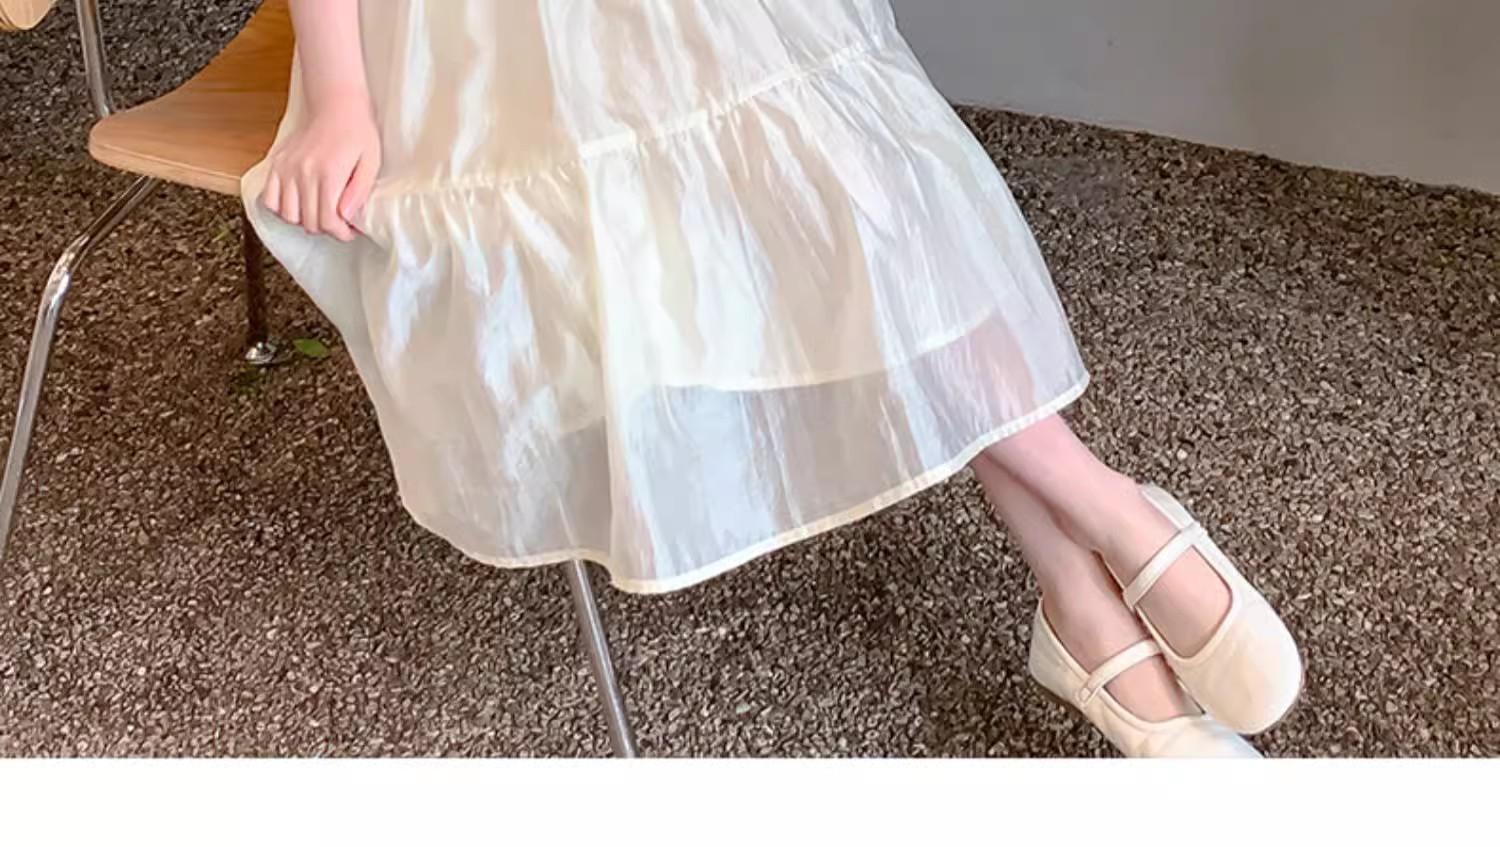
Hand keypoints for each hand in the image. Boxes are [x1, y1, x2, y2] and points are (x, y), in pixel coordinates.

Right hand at [259, 98, 380, 241]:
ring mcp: (286, 168)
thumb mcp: (372, 161)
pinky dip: (282, 208)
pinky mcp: (276, 163)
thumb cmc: (358, 132)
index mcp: (328, 173)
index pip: (327, 221)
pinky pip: (269, 199)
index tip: (350, 231)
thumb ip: (359, 191)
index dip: (341, 233)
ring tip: (320, 212)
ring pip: (288, 215)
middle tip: (339, 222)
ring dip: (305, 220)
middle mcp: (303, 172)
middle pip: (309, 222)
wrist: (336, 105)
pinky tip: (299, 204)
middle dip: (327, 228)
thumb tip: (347, 217)